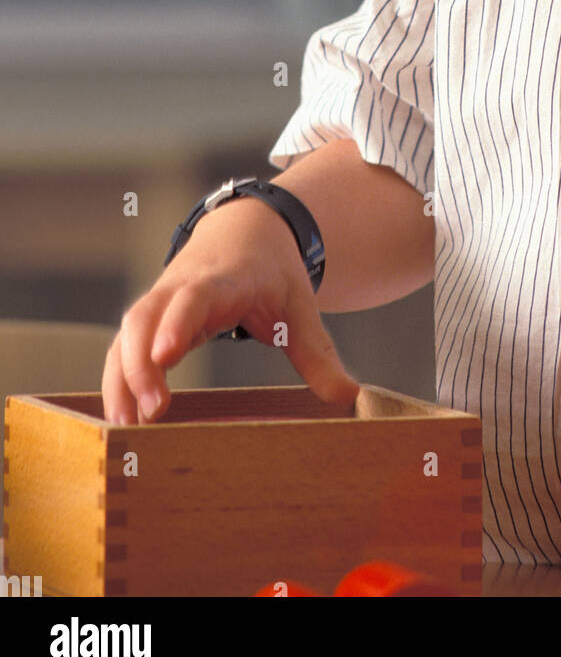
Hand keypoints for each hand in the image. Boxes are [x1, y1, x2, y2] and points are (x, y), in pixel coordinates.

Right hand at [102, 198, 359, 423]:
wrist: (245, 229)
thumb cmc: (271, 271)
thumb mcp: (300, 308)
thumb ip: (318, 354)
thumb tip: (348, 396)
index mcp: (224, 280)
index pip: (194, 297)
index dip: (178, 323)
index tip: (166, 354)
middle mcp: (182, 286)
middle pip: (145, 316)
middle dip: (140, 363)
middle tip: (152, 412)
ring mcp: (160, 299)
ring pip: (126, 332)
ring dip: (122, 377)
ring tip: (127, 426)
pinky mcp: (150, 317)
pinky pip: (122, 344)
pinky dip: (117, 377)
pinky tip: (122, 418)